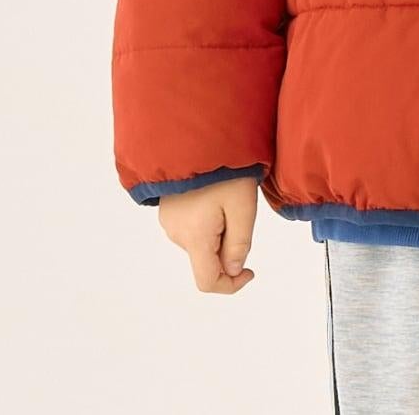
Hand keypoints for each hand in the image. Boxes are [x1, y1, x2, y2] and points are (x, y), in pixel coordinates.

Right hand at [157, 176, 260, 293]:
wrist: (200, 132)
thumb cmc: (225, 168)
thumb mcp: (243, 206)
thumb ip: (239, 243)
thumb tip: (233, 270)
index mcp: (193, 237)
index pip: (206, 281)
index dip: (230, 285)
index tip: (250, 270)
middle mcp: (176, 233)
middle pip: (205, 259)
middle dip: (228, 248)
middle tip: (242, 214)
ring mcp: (169, 219)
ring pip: (200, 242)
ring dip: (218, 232)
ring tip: (229, 198)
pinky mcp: (169, 207)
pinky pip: (191, 226)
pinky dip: (208, 221)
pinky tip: (216, 196)